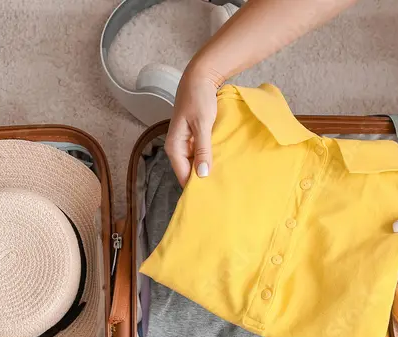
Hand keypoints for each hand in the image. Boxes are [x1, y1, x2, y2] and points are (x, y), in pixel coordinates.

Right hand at [165, 71, 221, 185]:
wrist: (199, 77)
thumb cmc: (199, 98)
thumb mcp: (202, 124)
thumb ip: (203, 149)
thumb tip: (202, 174)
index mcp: (175, 147)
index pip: (183, 175)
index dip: (196, 187)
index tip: (211, 197)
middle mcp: (177, 148)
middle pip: (188, 171)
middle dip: (202, 180)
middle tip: (220, 191)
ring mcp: (185, 143)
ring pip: (195, 163)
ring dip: (207, 169)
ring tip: (223, 180)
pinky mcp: (193, 138)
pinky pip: (200, 154)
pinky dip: (209, 158)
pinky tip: (221, 163)